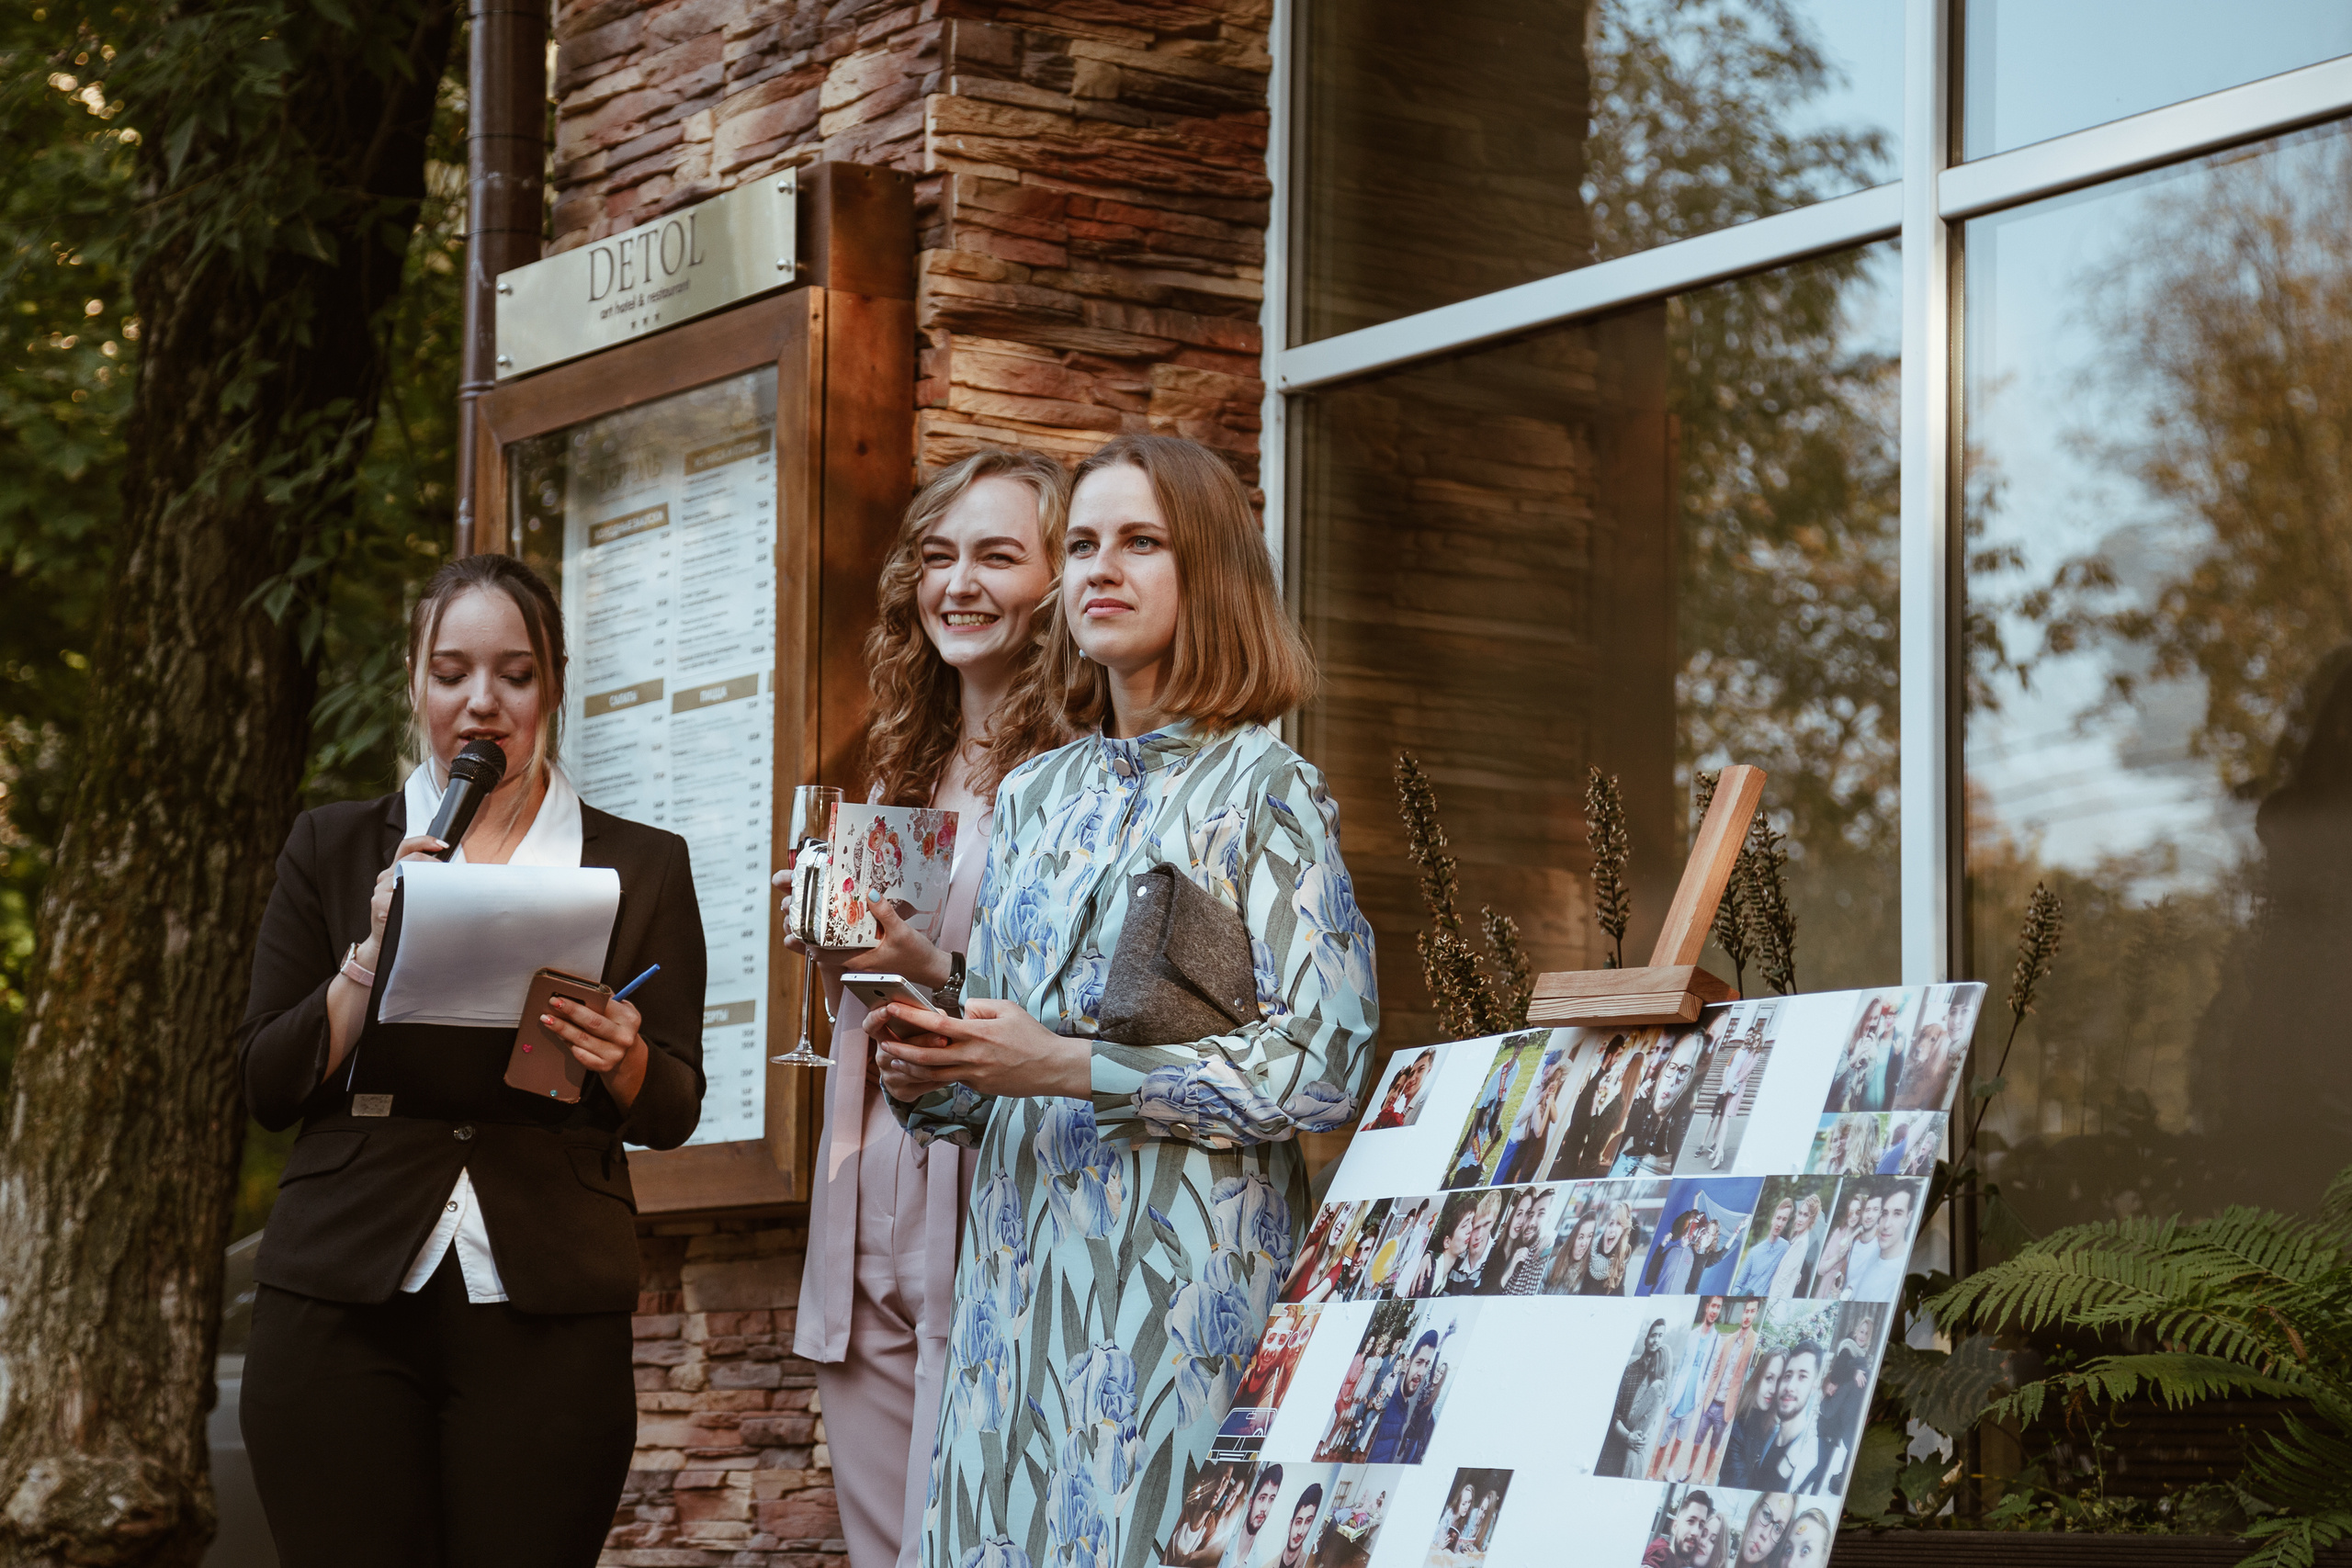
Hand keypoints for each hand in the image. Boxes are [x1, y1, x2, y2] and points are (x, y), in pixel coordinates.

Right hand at [361, 833, 447, 966]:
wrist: (386, 944)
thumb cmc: (404, 919)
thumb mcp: (415, 895)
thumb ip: (426, 881)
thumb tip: (455, 874)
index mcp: (394, 872)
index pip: (407, 848)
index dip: (424, 842)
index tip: (443, 845)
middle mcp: (385, 878)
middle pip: (411, 858)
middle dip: (433, 863)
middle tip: (448, 873)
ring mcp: (381, 891)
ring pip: (407, 875)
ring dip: (428, 881)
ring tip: (440, 891)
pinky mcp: (380, 904)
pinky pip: (401, 895)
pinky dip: (416, 896)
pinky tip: (424, 904)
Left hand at [539, 993, 650, 1110]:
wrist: (626, 1053)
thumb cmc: (616, 1026)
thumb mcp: (619, 1010)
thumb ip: (604, 1000)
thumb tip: (577, 991)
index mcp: (629, 1018)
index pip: (603, 1006)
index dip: (580, 1001)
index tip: (561, 997)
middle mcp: (624, 1037)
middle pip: (592, 1023)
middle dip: (569, 1012)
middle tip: (552, 1004)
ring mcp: (615, 1053)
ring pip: (582, 1039)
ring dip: (562, 1028)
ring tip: (548, 1020)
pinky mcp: (604, 1065)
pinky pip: (581, 1055)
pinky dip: (569, 1044)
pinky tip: (560, 1036)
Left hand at [777, 899, 950, 989]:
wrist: (932, 969)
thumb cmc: (917, 956)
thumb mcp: (902, 932)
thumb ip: (885, 913)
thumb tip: (870, 893)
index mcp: (860, 961)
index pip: (823, 955)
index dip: (807, 941)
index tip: (800, 923)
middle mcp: (857, 962)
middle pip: (824, 950)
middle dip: (811, 933)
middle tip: (803, 910)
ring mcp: (862, 959)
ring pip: (834, 947)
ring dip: (823, 933)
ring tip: (816, 912)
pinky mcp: (869, 954)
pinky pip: (847, 945)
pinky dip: (840, 934)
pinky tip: (841, 919)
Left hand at [870, 996, 1091, 1101]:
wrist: (1052, 1068)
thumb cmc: (1031, 1035)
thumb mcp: (1007, 1009)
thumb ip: (979, 1007)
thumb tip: (959, 1010)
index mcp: (977, 1033)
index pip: (936, 1024)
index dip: (910, 1017)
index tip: (892, 1008)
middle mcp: (971, 1056)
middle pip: (926, 1055)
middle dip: (900, 1050)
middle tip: (883, 1043)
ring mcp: (974, 1075)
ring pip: (933, 1074)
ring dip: (910, 1067)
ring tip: (895, 1061)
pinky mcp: (978, 1087)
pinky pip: (951, 1079)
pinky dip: (934, 1074)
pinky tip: (924, 1069)